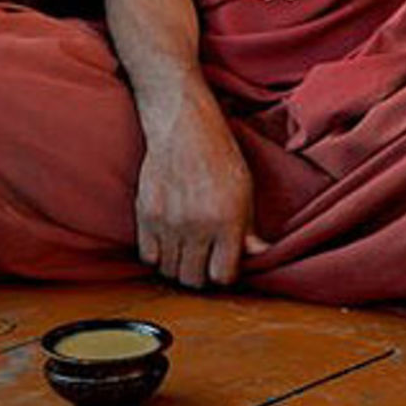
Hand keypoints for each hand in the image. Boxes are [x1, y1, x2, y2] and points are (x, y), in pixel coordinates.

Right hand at [135, 89, 268, 287]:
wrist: (183, 125)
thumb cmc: (219, 155)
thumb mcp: (244, 189)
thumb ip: (248, 228)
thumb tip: (260, 255)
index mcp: (227, 221)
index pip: (222, 276)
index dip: (224, 273)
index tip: (223, 263)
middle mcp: (197, 226)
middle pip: (193, 280)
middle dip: (201, 274)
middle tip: (204, 258)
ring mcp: (168, 222)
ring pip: (170, 272)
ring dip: (179, 265)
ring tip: (187, 247)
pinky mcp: (145, 215)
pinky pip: (148, 257)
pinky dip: (158, 254)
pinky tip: (168, 239)